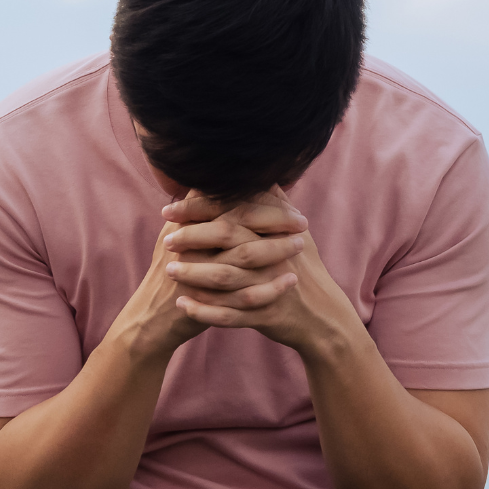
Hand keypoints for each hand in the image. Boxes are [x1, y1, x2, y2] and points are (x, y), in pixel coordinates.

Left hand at [159, 188, 362, 358]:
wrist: (322, 316)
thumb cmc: (302, 269)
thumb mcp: (297, 232)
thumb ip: (276, 204)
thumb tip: (262, 173)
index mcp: (277, 230)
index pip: (233, 209)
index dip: (199, 207)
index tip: (169, 209)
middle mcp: (274, 254)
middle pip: (228, 237)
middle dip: (192, 237)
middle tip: (166, 242)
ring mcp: (271, 285)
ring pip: (226, 276)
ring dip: (194, 274)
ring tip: (169, 271)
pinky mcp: (267, 315)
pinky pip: (231, 314)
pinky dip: (205, 311)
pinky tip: (183, 305)